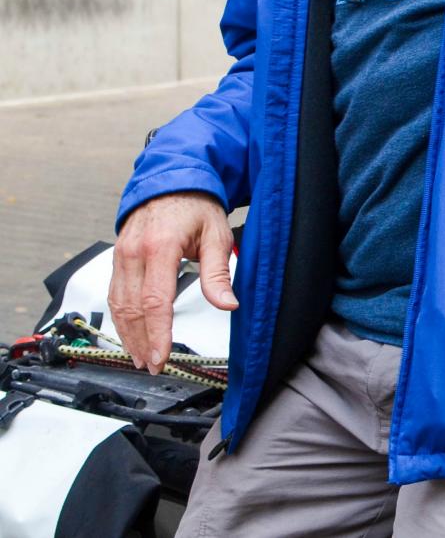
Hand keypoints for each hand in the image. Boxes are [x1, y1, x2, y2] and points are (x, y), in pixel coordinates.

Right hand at [109, 192, 236, 373]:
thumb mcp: (216, 234)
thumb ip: (218, 273)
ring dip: (128, 335)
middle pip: (131, 308)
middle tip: (153, 365)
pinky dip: (121, 318)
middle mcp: (135, 252)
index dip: (157, 333)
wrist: (172, 178)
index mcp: (160, 246)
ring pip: (118, 304)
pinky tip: (130, 333)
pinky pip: (115, 293)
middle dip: (141, 342)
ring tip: (141, 357)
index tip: (160, 357)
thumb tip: (228, 304)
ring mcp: (122, 254)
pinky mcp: (118, 257)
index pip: (154, 300)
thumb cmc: (196, 204)